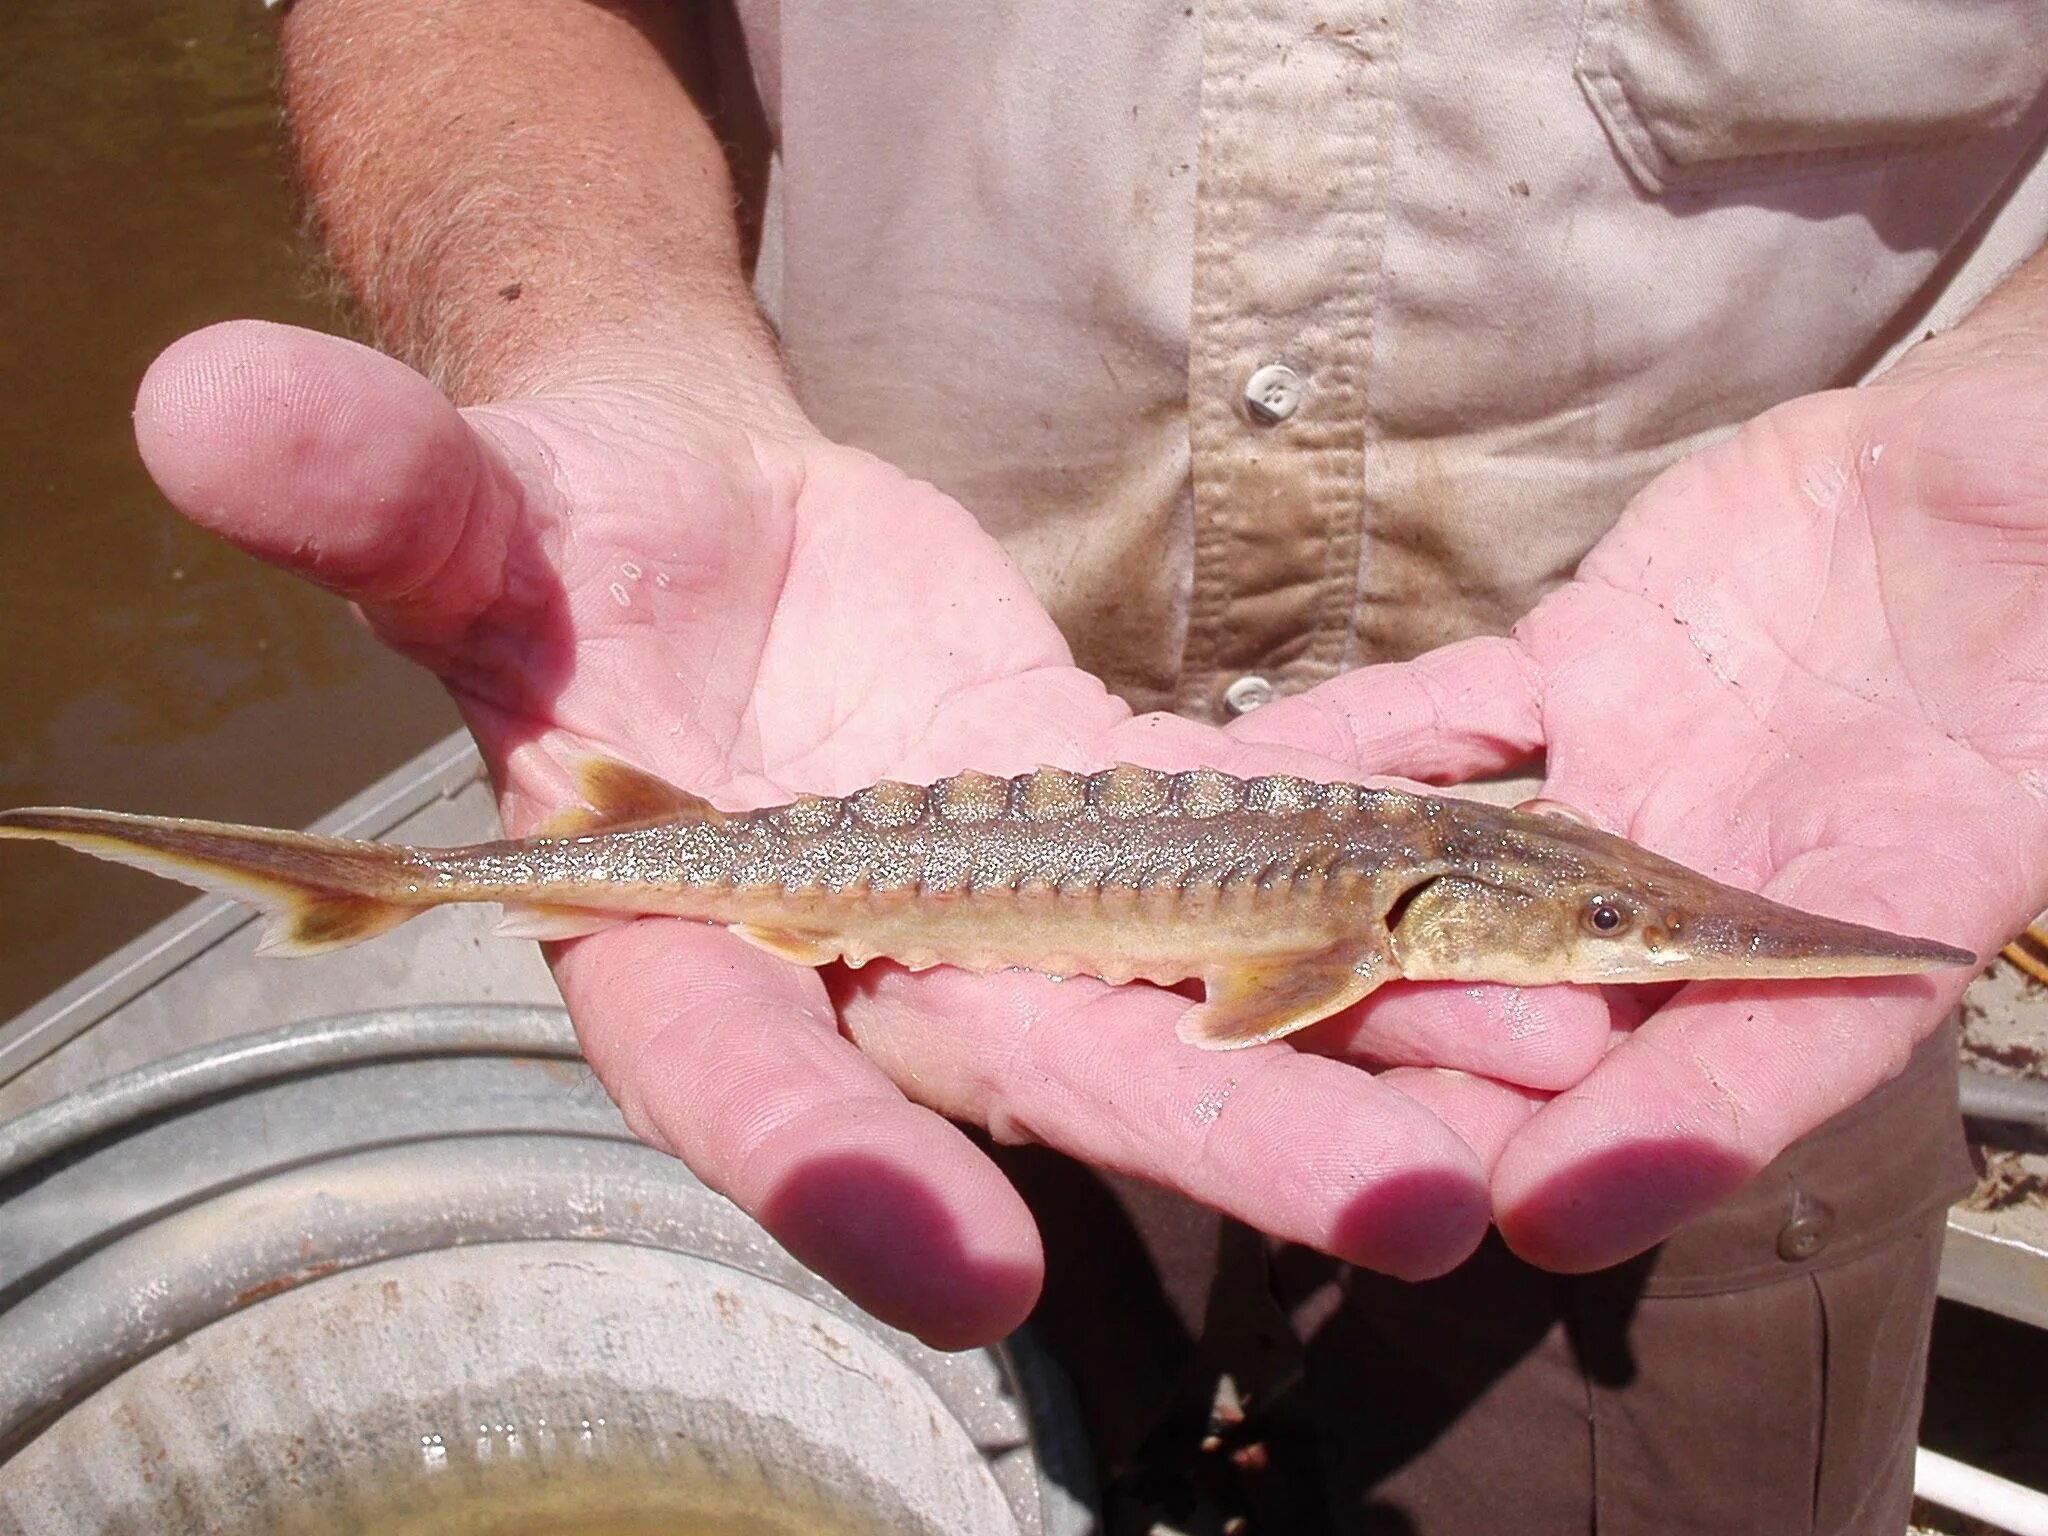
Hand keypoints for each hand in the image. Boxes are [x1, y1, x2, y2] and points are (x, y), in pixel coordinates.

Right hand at [135, 320, 1545, 1345]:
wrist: (698, 522)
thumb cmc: (562, 531)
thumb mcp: (470, 509)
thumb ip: (376, 498)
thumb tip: (201, 402)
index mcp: (681, 936)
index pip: (739, 1069)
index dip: (830, 1162)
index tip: (963, 1266)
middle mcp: (865, 961)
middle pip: (1038, 1068)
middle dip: (1215, 1133)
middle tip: (1413, 1208)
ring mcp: (1007, 906)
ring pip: (1188, 987)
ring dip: (1367, 1038)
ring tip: (1555, 1074)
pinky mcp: (1108, 823)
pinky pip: (1249, 841)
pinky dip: (1370, 844)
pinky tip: (1511, 839)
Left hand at [1237, 354, 2047, 1268]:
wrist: (2004, 464)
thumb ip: (1968, 855)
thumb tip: (1928, 951)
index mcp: (1881, 901)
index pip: (1763, 1056)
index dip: (1657, 1141)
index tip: (1537, 1216)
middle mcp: (1727, 864)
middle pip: (1573, 996)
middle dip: (1451, 1062)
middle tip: (1325, 1122)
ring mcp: (1638, 765)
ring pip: (1475, 862)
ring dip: (1360, 912)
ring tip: (1237, 956)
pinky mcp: (1582, 666)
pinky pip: (1451, 713)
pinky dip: (1361, 742)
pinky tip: (1256, 773)